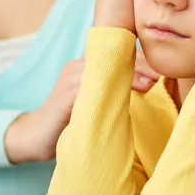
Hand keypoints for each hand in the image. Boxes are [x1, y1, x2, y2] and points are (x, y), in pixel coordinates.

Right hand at [3, 48, 158, 162]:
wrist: (34, 137)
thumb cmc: (68, 123)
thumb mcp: (93, 105)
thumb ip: (112, 94)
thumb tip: (146, 90)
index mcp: (85, 67)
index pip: (117, 57)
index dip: (139, 63)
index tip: (159, 73)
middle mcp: (77, 66)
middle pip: (113, 58)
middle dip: (138, 66)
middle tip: (158, 77)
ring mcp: (70, 78)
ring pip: (105, 69)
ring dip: (129, 75)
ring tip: (149, 84)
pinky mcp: (65, 93)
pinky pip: (90, 85)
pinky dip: (109, 88)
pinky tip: (125, 94)